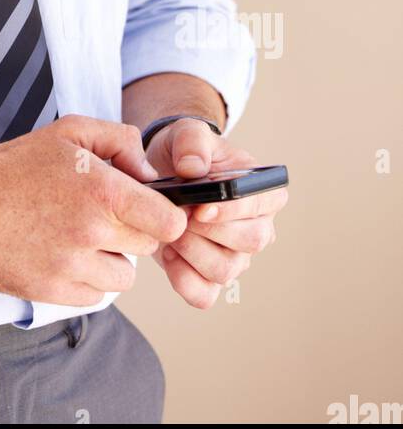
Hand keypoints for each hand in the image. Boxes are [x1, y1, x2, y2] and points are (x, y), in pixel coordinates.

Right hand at [0, 115, 187, 307]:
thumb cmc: (19, 163)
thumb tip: (150, 174)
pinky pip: (94, 295)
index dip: (164, 216)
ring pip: (122, 276)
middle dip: (132, 231)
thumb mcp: (72, 131)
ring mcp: (70, 266)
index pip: (169, 223)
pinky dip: (86, 279)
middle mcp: (91, 232)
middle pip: (147, 247)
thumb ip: (122, 140)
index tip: (149, 211)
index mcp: (103, 191)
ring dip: (110, 259)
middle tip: (101, 215)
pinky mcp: (51, 291)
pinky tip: (63, 254)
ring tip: (80, 236)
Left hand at [145, 119, 288, 309]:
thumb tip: (193, 168)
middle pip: (249, 242)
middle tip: (177, 215)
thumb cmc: (185, 153)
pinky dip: (183, 280)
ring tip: (169, 231)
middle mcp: (256, 228)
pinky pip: (204, 295)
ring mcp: (235, 256)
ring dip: (192, 253)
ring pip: (225, 271)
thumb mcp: (187, 133)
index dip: (235, 211)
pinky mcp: (208, 276)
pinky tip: (168, 255)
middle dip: (208, 231)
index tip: (201, 207)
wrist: (162, 171)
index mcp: (262, 192)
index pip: (265, 205)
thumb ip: (192, 142)